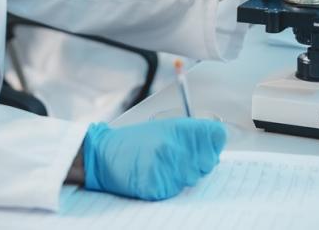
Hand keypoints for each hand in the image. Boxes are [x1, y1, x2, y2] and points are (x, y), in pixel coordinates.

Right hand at [83, 119, 225, 200]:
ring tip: (161, 166)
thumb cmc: (134, 142)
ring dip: (181, 176)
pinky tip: (154, 176)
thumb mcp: (163, 128)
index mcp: (177, 128)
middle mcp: (174, 146)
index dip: (214, 142)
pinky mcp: (158, 186)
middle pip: (208, 161)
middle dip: (197, 162)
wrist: (102, 156)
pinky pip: (176, 190)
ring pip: (192, 178)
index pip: (216, 135)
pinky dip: (168, 186)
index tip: (209, 144)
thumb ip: (189, 134)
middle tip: (176, 158)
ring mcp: (166, 167)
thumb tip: (215, 144)